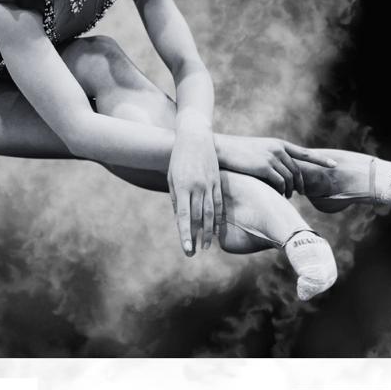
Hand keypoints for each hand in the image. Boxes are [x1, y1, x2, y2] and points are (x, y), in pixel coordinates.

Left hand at [167, 124, 222, 254]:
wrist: (195, 136)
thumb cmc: (178, 158)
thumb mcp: (171, 177)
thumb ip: (176, 199)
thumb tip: (179, 220)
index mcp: (183, 186)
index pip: (183, 216)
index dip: (185, 234)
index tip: (187, 250)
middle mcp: (197, 186)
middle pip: (198, 217)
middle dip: (196, 237)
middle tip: (193, 253)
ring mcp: (209, 184)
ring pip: (211, 213)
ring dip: (208, 232)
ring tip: (206, 246)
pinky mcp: (217, 181)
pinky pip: (219, 203)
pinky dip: (218, 218)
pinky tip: (216, 229)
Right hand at [218, 136, 336, 196]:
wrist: (221, 150)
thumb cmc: (238, 153)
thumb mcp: (258, 152)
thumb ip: (272, 159)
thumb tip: (282, 175)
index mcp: (278, 144)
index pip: (304, 152)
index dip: (321, 159)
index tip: (334, 165)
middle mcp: (278, 149)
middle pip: (297, 171)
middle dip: (299, 185)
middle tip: (298, 194)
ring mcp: (272, 157)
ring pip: (289, 180)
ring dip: (289, 191)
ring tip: (285, 196)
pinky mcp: (265, 167)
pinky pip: (280, 184)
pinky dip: (281, 191)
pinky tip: (278, 195)